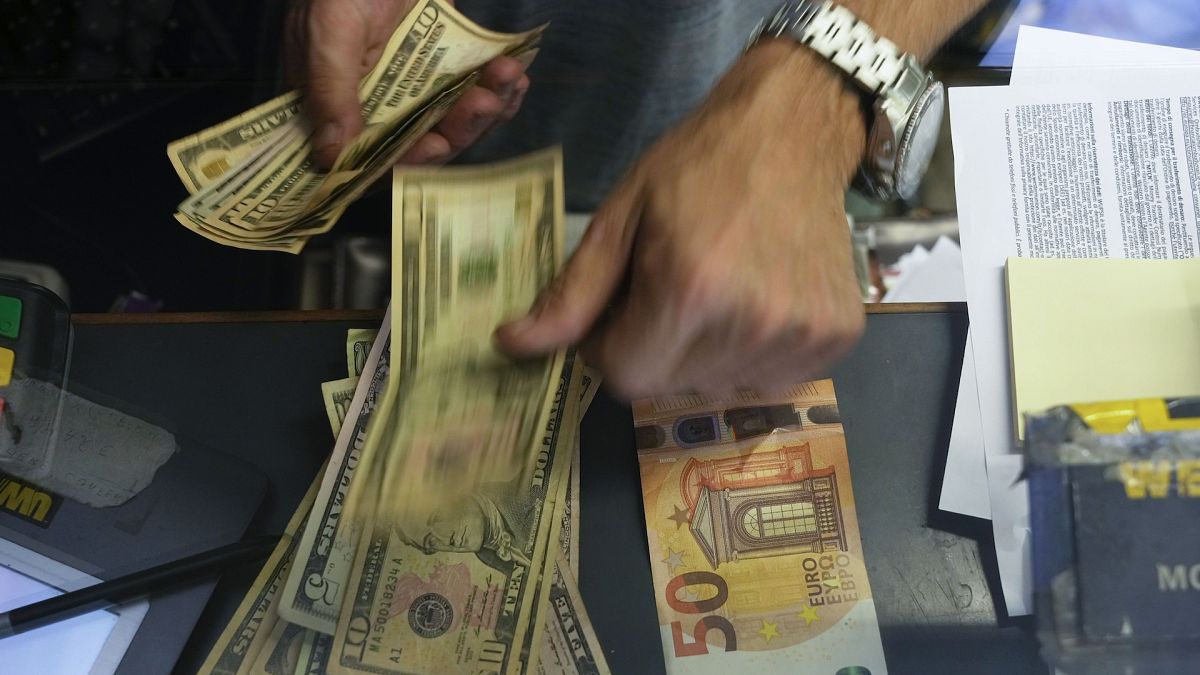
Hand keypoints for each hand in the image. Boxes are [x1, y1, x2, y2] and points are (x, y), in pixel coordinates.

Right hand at [283, 0, 529, 168]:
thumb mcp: (329, 33)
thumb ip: (332, 92)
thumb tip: (331, 157)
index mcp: (337, 107)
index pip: (372, 158)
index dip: (405, 162)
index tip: (435, 146)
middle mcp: (378, 107)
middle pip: (423, 144)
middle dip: (459, 129)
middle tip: (484, 104)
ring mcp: (413, 89)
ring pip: (454, 121)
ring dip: (486, 109)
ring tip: (507, 80)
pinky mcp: (444, 69)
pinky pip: (473, 92)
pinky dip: (498, 92)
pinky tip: (515, 80)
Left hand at [494, 42, 866, 398]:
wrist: (793, 132)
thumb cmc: (697, 166)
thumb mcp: (621, 216)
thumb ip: (571, 292)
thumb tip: (511, 345)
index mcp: (689, 290)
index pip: (623, 377)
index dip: (607, 347)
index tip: (619, 308)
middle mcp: (750, 324)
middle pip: (669, 386)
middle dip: (651, 349)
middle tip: (664, 292)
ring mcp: (800, 335)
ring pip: (717, 387)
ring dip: (700, 356)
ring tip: (713, 292)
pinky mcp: (834, 338)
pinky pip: (768, 380)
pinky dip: (748, 355)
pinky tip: (753, 302)